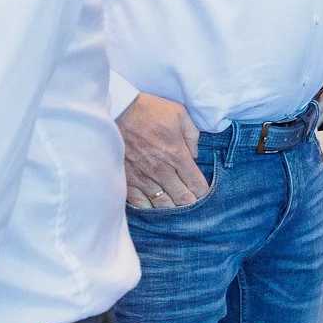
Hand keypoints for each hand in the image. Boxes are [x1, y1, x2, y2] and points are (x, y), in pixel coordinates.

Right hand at [120, 93, 206, 209]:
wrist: (117, 111)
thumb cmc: (149, 110)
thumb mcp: (180, 114)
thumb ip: (193, 135)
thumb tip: (195, 154)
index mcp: (178, 155)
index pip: (196, 184)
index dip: (204, 194)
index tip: (205, 196)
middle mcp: (162, 171)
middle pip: (182, 200)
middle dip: (191, 206)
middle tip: (195, 208)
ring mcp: (144, 179)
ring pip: (163, 206)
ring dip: (172, 210)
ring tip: (177, 211)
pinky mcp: (128, 181)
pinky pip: (140, 204)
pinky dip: (150, 209)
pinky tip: (155, 210)